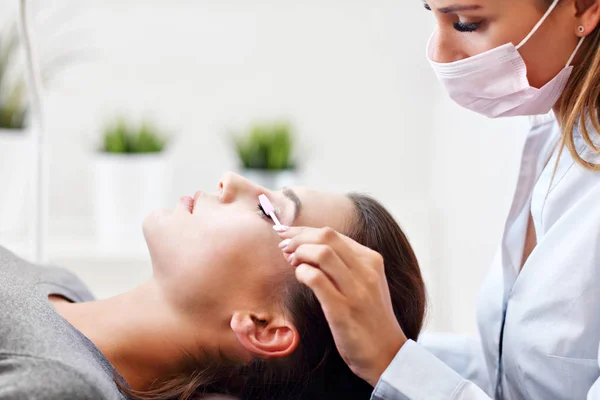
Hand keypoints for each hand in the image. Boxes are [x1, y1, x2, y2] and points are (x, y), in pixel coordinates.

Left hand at [278, 226, 407, 386]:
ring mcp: (356, 290)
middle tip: (284, 247)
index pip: (333, 234)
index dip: (304, 231)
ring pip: (322, 253)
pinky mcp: (343, 310)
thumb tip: (309, 247)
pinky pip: (316, 279)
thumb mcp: (366, 283)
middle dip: (299, 238)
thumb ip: (345, 264)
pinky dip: (302, 273)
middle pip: (326, 237)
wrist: (387, 354)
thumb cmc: (370, 318)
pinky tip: (300, 278)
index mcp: (371, 260)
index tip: (287, 235)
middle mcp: (366, 271)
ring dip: (299, 253)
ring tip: (292, 263)